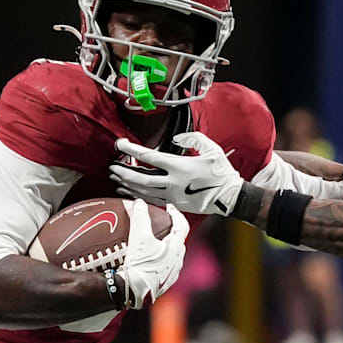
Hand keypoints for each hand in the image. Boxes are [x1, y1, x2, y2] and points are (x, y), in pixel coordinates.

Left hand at [110, 132, 243, 215]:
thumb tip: (178, 137)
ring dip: (127, 184)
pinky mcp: (175, 204)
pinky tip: (129, 191)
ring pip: (143, 191)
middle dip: (123, 171)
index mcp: (180, 167)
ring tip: (115, 178)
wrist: (230, 197)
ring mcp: (172, 196)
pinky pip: (150, 200)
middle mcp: (173, 182)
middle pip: (140, 178)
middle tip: (112, 166)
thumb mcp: (212, 149)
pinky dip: (137, 195)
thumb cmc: (222, 173)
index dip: (131, 149)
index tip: (120, 143)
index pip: (149, 156)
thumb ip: (194, 138)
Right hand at [118, 199, 189, 308]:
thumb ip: (140, 217)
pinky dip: (160, 260)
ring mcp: (171, 274)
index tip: (169, 208)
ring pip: (174, 256)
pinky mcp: (163, 284)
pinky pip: (166, 268)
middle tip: (163, 224)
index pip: (182, 226)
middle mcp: (177, 262)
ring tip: (155, 242)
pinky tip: (149, 261)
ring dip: (167, 247)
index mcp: (175, 248)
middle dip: (172, 231)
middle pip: (179, 241)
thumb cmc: (139, 266)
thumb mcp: (139, 237)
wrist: (132, 292)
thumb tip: (139, 203)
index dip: (176, 214)